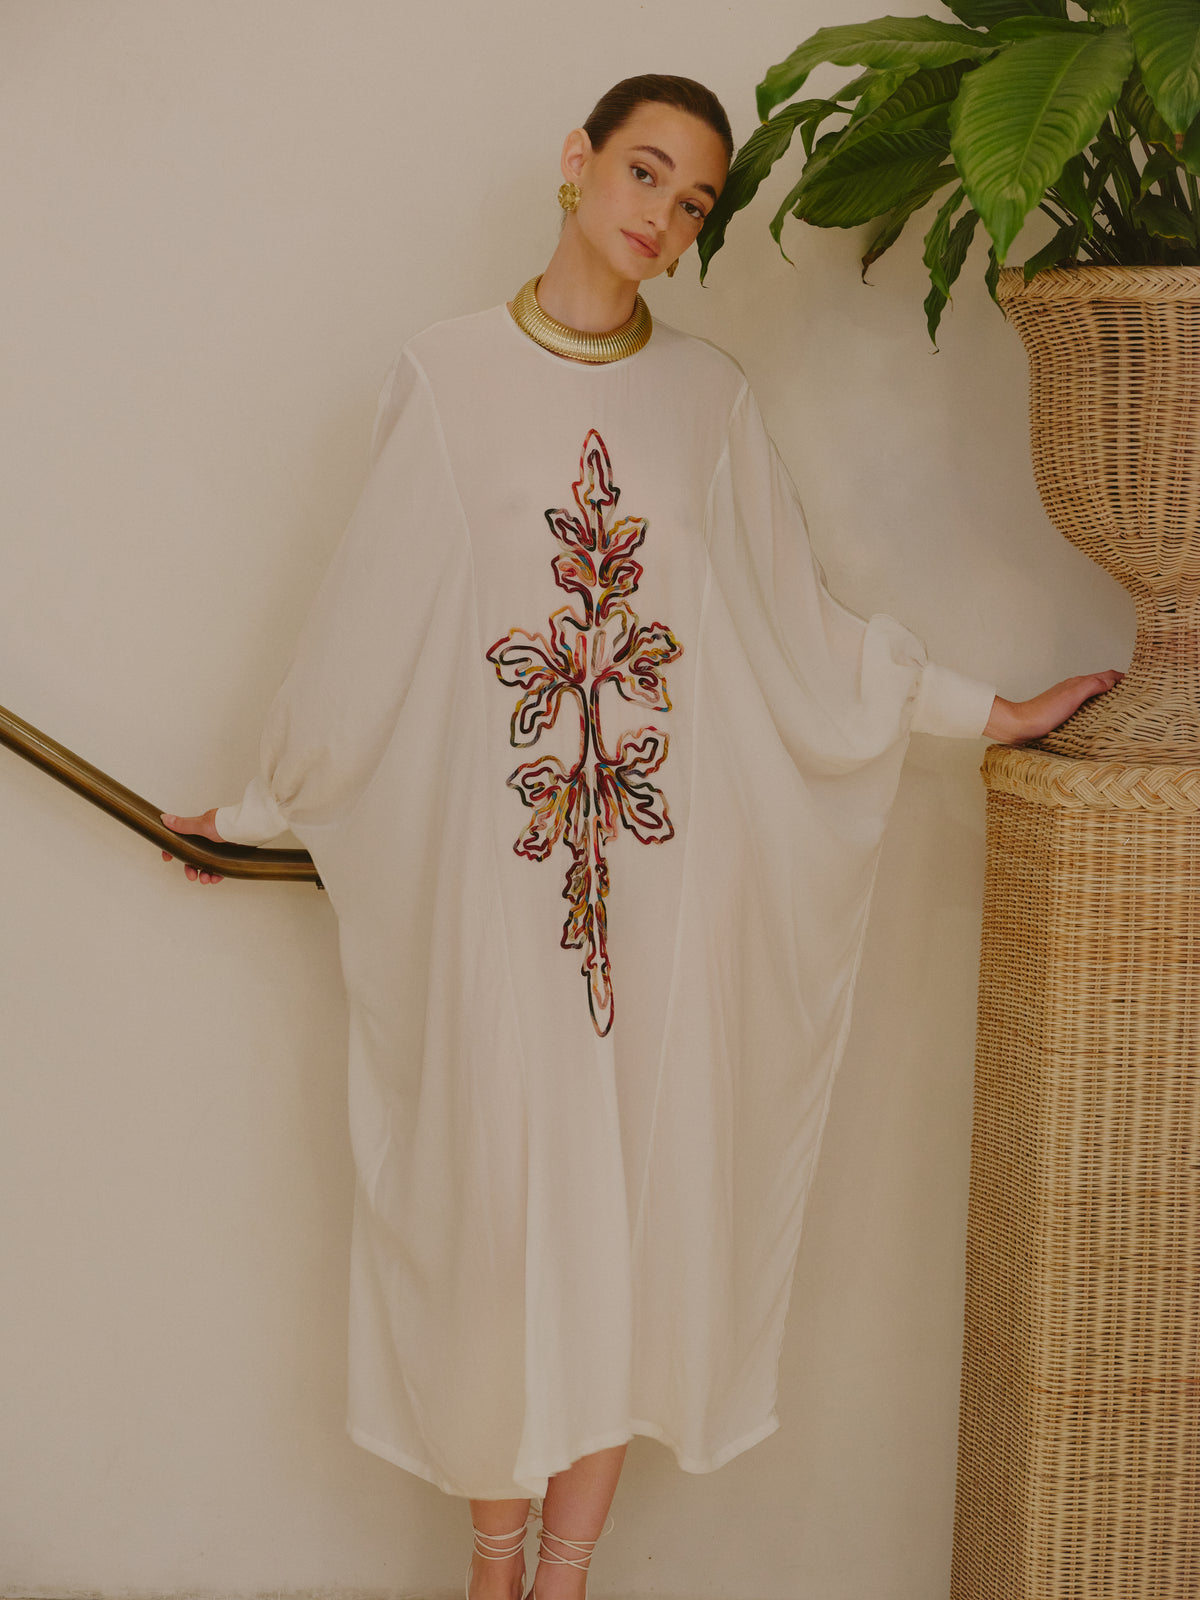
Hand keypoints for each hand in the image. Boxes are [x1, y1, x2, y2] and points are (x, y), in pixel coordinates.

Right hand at [161, 808, 225, 883]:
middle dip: (190, 868)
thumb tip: (165, 819)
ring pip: (207, 864)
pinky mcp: (230, 855)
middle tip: (191, 876)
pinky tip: (215, 878)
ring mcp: (219, 847)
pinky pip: (220, 868)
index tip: (167, 858)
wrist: (249, 829)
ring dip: (204, 873)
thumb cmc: (227, 824)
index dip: (173, 849)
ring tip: (205, 880)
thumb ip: (183, 825)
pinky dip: (217, 874)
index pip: (182, 840)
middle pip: (194, 856)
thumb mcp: (202, 825)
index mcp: (200, 830)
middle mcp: (208, 839)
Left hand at [984, 670, 1123, 743]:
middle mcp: (1073, 690)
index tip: (1139, 682)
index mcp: (1077, 683)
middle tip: (1136, 693)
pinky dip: (1096, 708)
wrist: (1019, 726)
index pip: (1106, 675)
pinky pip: (1085, 707)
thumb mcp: (1071, 696)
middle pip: (1101, 683)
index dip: (1123, 677)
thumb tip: (1112, 679)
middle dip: (1119, 686)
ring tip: (1123, 705)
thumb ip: (1091, 685)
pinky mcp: (1063, 714)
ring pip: (1093, 695)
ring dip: (1108, 697)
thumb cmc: (1042, 713)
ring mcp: (1068, 701)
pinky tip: (1099, 718)